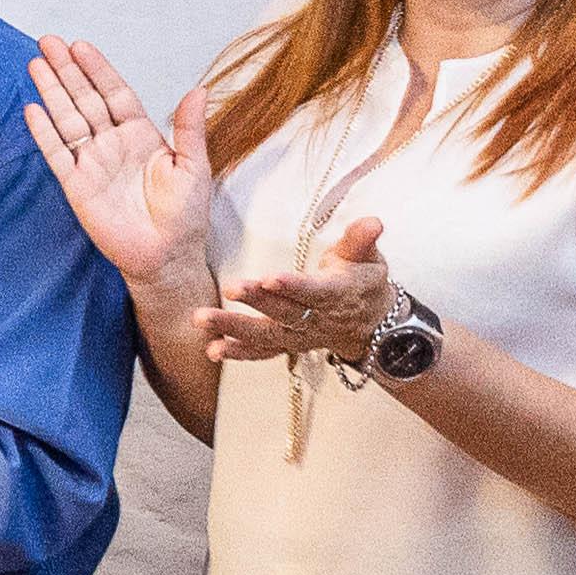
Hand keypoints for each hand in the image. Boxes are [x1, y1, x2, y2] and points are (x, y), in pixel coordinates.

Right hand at [23, 38, 213, 287]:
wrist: (166, 256)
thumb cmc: (185, 216)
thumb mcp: (195, 167)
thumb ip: (190, 129)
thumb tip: (198, 90)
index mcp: (141, 136)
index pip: (115, 94)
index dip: (98, 70)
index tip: (81, 46)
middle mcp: (112, 144)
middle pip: (84, 99)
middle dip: (66, 70)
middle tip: (48, 41)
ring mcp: (92, 163)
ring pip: (67, 119)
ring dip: (51, 92)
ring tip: (35, 64)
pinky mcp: (76, 185)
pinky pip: (57, 154)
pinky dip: (44, 133)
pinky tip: (32, 110)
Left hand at [210, 215, 389, 364]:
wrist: (373, 324)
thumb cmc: (363, 282)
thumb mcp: (369, 258)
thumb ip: (362, 240)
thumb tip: (373, 221)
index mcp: (336, 294)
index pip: (313, 291)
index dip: (293, 286)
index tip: (270, 278)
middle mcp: (316, 318)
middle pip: (283, 311)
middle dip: (256, 301)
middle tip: (231, 289)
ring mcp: (299, 335)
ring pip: (266, 334)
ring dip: (233, 329)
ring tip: (202, 319)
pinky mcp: (286, 344)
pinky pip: (262, 352)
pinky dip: (238, 353)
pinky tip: (212, 350)